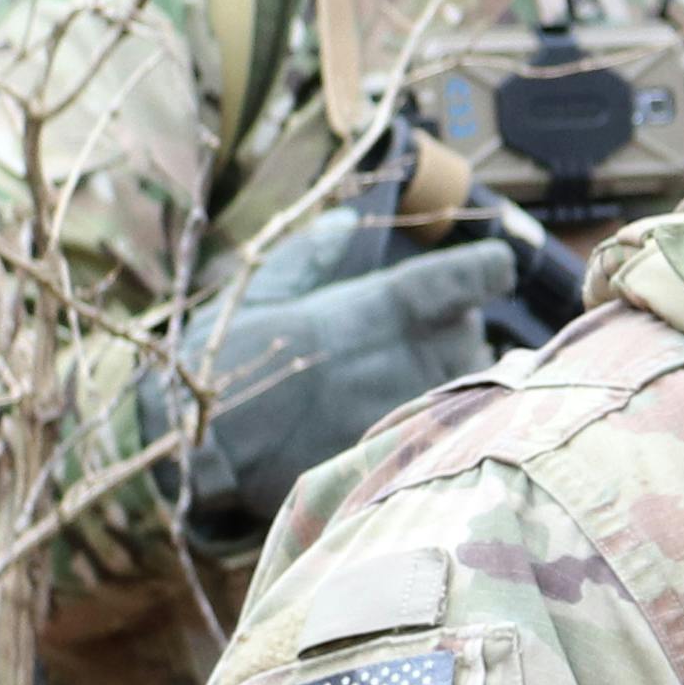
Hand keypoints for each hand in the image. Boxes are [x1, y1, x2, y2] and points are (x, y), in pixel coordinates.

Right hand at [162, 235, 517, 550]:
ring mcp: (401, 416)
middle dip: (460, 330)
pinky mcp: (393, 461)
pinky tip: (419, 420)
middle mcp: (399, 363)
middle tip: (433, 329)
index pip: (459, 281)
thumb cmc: (212, 365)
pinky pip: (442, 434)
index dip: (486, 271)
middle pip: (471, 336)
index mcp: (368, 312)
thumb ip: (308, 257)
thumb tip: (345, 223)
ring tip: (423, 374)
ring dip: (459, 375)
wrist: (186, 455)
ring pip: (468, 387)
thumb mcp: (253, 295)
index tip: (497, 266)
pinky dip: (441, 421)